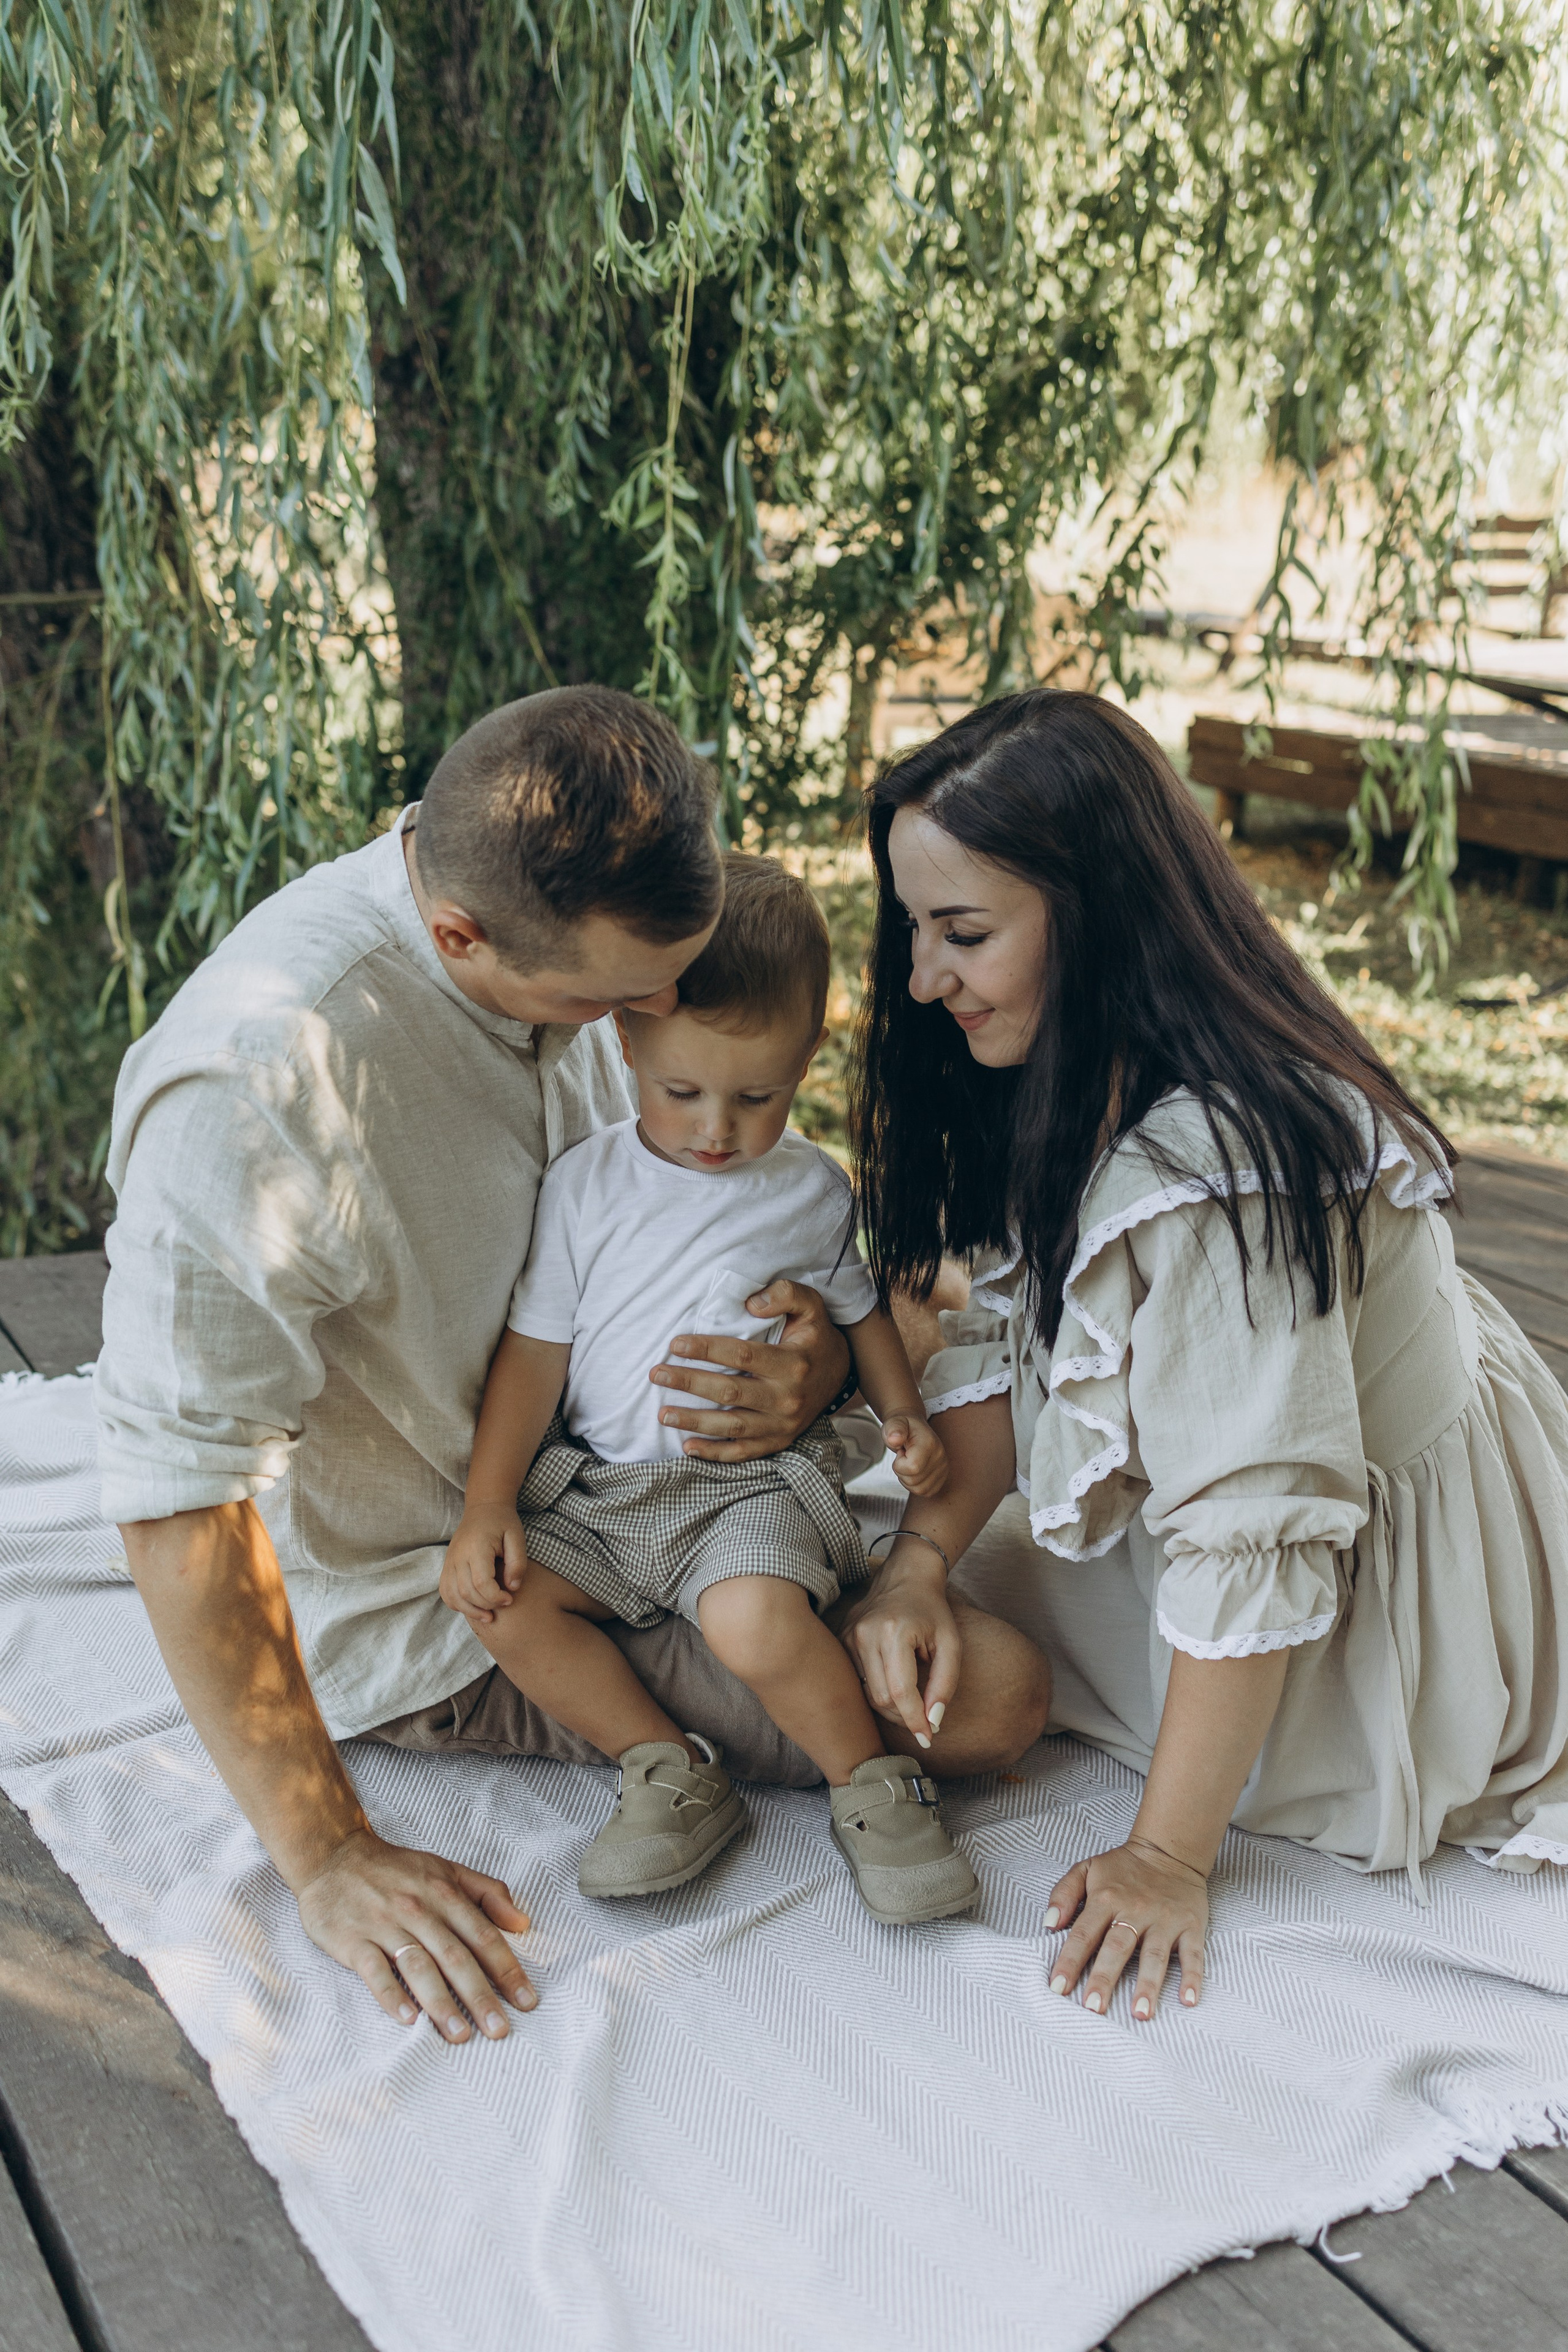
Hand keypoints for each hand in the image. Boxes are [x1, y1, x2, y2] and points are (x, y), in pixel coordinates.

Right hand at [295, 1827, 536, 2040]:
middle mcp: (418, 1910)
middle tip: (500, 2031)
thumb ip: (488, 1893)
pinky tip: (408, 2020)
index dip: (507, 1970)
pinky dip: (391, 1995)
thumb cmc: (397, 1870)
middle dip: (480, 1996)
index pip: (483, 1936)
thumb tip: (523, 1922)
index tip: (527, 2002)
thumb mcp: (447, 1869)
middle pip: (455, 1957)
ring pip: (419, 1967)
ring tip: (460, 2035)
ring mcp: (384, 1925)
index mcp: (445, 1894)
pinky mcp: (353, 1940)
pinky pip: (374, 1970)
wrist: (334, 1856)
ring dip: (441, 2003)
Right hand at [440, 1506, 526, 1625]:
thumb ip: (518, 1563)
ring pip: (453, 1595)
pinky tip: (473, 1608)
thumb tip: (513, 1588)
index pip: (481, 1582)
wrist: (483, 1507)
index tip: (510, 1599)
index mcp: (476, 1547)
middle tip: (504, 1604)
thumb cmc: (503, 1522)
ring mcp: (449, 1561)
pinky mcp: (446, 1566)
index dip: (495, 1597)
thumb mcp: (517, 1537)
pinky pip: (445, 1592)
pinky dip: (457, 1604)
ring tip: (489, 1616)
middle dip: (486, 1605)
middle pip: (466, 1592)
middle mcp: (458, 1555)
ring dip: (470, 1610)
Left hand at [650, 1278, 850, 1461]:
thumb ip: (786, 1294)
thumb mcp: (811, 1305)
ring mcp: (783, 1424)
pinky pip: (744, 1453)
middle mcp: (788, 1397)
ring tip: (663, 1413)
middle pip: (730, 1392)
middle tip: (657, 1374)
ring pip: (732, 1427)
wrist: (841, 1373)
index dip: (706, 1350)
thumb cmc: (814, 1335)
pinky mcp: (780, 1441)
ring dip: (695, 1422)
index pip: (741, 1355)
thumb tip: (751, 1303)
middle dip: (689, 1384)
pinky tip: (688, 1447)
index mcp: (792, 1363)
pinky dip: (715, 1453)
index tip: (676, 1345)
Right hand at [837, 1546, 961, 1747]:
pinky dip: (877, 1692)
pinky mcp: (841, 1640)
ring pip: (867, 1694)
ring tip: (912, 1702)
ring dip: (891, 1707)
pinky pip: (857, 1682)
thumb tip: (932, 1722)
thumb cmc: (933, 1611)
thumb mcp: (951, 1645)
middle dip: (904, 1716)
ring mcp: (849, 1637)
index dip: (915, 1720)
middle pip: (881, 1698)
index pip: (901, 1692)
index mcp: (894, 1631)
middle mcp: (865, 1634)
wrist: (906, 1577)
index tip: (928, 1738)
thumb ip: (945, 1684)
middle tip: (923, 1720)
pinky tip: (893, 1686)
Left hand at [882, 1413, 947, 1497]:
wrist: (913, 1429)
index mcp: (930, 1443)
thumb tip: (894, 1439)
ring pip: (919, 1490)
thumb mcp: (894, 1423)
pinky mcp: (942, 1479)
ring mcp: (943, 1469)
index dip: (899, 1463)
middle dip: (901, 1471)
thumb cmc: (902, 1428)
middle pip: (914, 1481)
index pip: (912, 1468)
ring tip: (908, 1463)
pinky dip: (914, 1485)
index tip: (901, 1452)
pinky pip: (925, 1492)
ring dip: (907, 1479)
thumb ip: (893, 1429)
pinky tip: (913, 1471)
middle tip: (904, 1456)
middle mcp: (941, 1457)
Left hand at [1044, 1835, 1208, 2019]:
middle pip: (1117, 1948)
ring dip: (1147, 1984)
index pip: (1083, 1934)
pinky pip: (1193, 1954)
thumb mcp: (1086, 1869)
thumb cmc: (1123, 1868)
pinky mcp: (1191, 1925)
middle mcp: (1135, 1910)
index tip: (1058, 1989)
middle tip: (1094, 2008)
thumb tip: (1048, 1924)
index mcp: (1106, 1898)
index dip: (1070, 1961)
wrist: (1169, 1852)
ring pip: (1154, 1955)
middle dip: (1104, 1978)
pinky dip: (1193, 1977)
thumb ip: (1063, 1893)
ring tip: (1139, 2013)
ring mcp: (1165, 1920)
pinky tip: (1188, 1999)